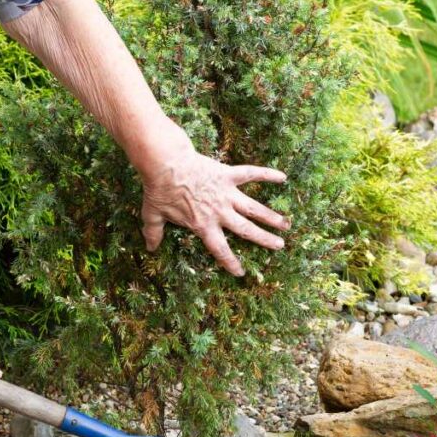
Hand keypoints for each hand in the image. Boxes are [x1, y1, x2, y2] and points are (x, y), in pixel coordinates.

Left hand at [139, 147, 289, 275]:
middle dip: (264, 239)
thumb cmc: (159, 189)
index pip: (220, 249)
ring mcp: (226, 194)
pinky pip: (251, 174)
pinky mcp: (228, 175)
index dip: (230, 262)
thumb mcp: (153, 214)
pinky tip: (283, 177)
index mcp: (203, 225)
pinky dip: (267, 175)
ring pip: (253, 208)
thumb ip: (154, 233)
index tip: (239, 272)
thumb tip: (150, 248)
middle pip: (246, 230)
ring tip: (286, 224)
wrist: (165, 163)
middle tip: (280, 246)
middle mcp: (219, 212)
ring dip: (271, 217)